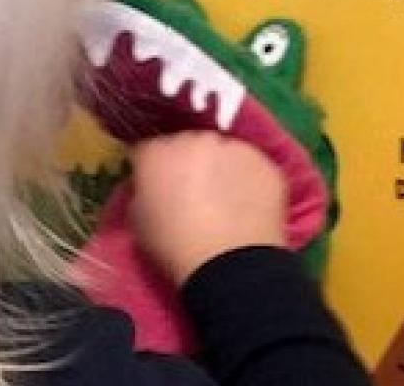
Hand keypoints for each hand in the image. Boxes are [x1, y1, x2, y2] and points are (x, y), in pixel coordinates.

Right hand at [129, 131, 285, 284]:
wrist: (230, 263)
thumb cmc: (174, 247)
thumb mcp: (138, 222)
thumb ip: (141, 193)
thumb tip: (151, 187)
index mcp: (158, 152)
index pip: (148, 149)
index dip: (152, 168)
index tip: (157, 185)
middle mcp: (195, 139)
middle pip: (188, 144)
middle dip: (188, 163)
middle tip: (192, 193)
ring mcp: (234, 147)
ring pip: (223, 151)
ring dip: (221, 167)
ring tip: (225, 201)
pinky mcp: (265, 162)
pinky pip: (251, 166)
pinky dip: (248, 180)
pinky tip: (248, 206)